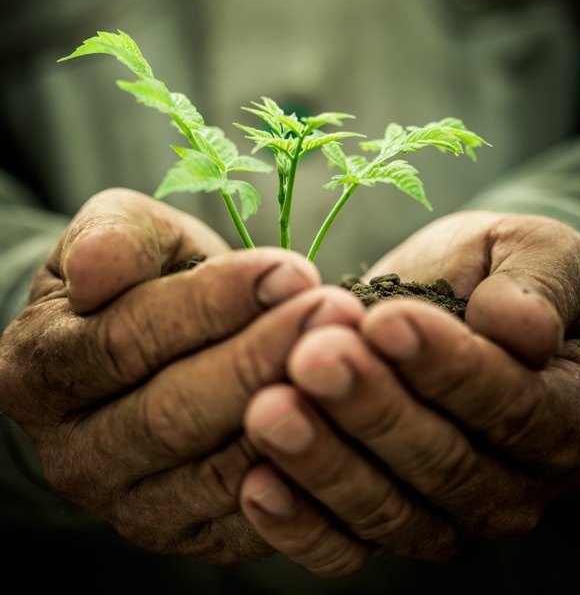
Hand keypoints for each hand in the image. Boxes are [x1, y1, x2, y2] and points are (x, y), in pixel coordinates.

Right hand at [0, 187, 363, 562]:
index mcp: (39, 369)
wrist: (157, 340)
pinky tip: (344, 419)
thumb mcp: (122, 231)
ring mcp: (127, 505)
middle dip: (262, 358)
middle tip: (335, 311)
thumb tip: (98, 270)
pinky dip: (301, 475)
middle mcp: (72, 453)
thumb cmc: (143, 274)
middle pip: (171, 415)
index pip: (126, 340)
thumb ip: (113, 239)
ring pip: (215, 474)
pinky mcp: (188, 535)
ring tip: (352, 354)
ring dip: (294, 413)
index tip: (289, 270)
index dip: (213, 304)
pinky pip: (250, 519)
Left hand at [240, 211, 579, 576]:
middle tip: (313, 359)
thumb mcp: (535, 251)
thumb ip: (539, 285)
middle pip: (445, 462)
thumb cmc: (504, 269)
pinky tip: (256, 484)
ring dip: (325, 462)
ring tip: (268, 409)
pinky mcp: (389, 516)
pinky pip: (348, 542)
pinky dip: (301, 523)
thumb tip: (523, 329)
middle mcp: (515, 479)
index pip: (512, 404)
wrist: (457, 293)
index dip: (448, 368)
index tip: (387, 322)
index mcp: (569, 414)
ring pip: (391, 508)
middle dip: (372, 409)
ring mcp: (450, 509)